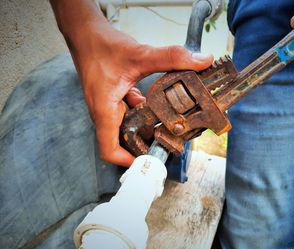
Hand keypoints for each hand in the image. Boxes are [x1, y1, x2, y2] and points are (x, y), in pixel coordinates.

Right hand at [51, 0, 212, 166]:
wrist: (84, 34)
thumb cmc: (101, 46)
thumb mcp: (140, 54)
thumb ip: (171, 58)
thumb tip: (201, 61)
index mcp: (105, 110)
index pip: (109, 149)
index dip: (128, 161)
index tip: (149, 161)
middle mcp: (103, 113)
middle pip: (122, 142)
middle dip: (144, 143)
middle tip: (166, 139)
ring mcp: (106, 107)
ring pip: (126, 127)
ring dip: (143, 126)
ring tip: (163, 121)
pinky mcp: (110, 99)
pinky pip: (126, 113)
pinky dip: (139, 111)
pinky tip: (149, 100)